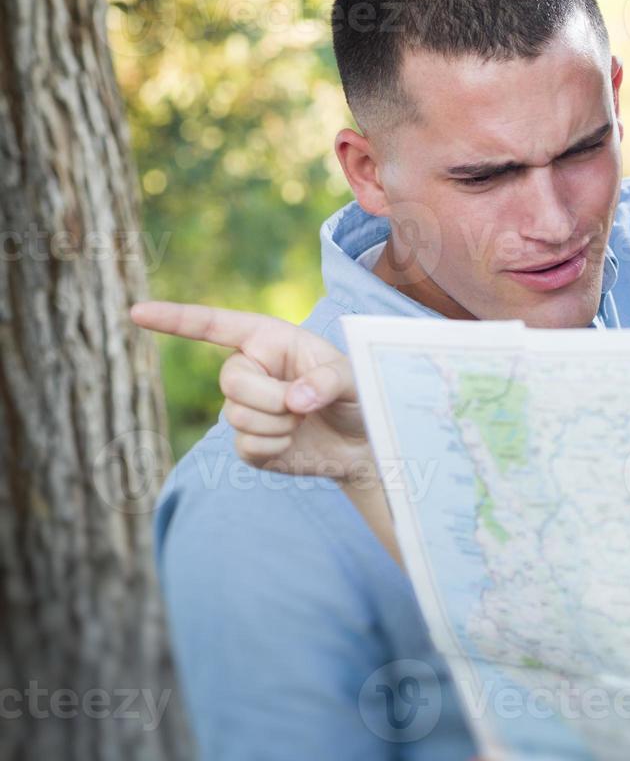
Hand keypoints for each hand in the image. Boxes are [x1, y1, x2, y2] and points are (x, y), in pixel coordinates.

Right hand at [130, 301, 370, 477]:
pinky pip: (247, 447)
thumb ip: (329, 380)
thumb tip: (295, 400)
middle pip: (230, 381)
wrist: (361, 443)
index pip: (215, 326)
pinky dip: (276, 448)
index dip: (175, 319)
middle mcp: (249, 369)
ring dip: (279, 425)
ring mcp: (243, 407)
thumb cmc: (359, 395)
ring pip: (238, 417)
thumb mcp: (355, 377)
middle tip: (304, 405)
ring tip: (304, 419)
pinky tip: (293, 441)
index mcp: (268, 339)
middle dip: (271, 398)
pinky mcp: (247, 443)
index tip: (137, 312)